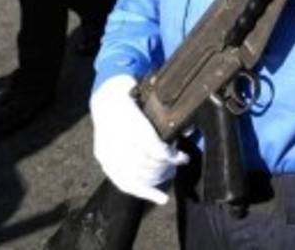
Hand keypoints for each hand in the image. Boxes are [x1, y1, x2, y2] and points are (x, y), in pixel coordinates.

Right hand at [90, 75, 188, 204]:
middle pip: (145, 163)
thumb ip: (167, 114)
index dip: (170, 156)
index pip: (151, 147)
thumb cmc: (133, 95)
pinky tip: (160, 198)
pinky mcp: (104, 161)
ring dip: (158, 178)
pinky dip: (144, 192)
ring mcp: (107, 151)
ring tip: (170, 173)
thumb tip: (189, 129)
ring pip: (136, 175)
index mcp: (128, 119)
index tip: (183, 157)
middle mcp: (115, 137)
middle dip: (165, 167)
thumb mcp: (150, 96)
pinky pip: (124, 182)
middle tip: (179, 164)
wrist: (105, 98)